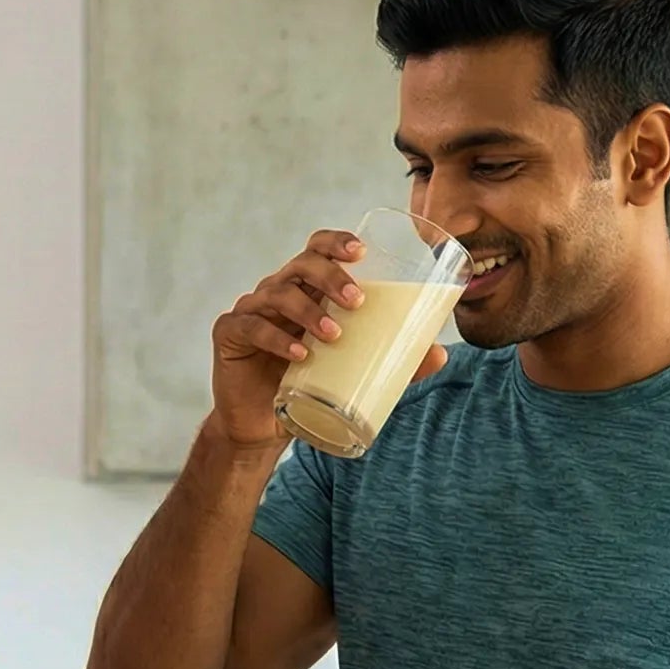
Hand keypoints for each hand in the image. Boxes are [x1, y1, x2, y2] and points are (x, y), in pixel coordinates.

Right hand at [207, 229, 450, 452]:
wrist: (261, 425)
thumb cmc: (308, 388)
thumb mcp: (352, 372)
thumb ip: (393, 362)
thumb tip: (439, 354)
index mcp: (306, 290)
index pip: (317, 249)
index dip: (336, 242)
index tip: (361, 251)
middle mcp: (277, 292)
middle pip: (300, 264)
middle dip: (330, 276)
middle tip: (357, 301)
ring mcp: (251, 310)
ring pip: (277, 292)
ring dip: (309, 310)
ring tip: (335, 334)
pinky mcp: (230, 335)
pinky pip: (251, 326)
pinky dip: (276, 338)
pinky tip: (298, 354)